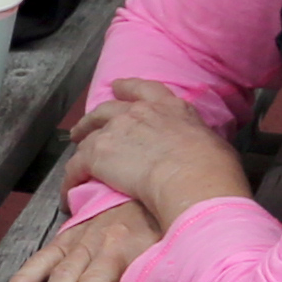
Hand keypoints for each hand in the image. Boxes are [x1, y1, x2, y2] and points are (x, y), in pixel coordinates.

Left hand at [54, 85, 248, 227]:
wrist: (191, 178)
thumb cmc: (212, 167)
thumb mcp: (212, 142)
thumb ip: (197, 140)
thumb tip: (202, 150)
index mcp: (169, 107)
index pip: (143, 89)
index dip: (127, 88)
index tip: (117, 87)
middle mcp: (139, 112)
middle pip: (107, 109)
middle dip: (94, 118)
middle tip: (85, 127)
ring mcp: (116, 130)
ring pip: (89, 134)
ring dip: (80, 146)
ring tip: (76, 159)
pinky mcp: (98, 154)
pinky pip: (76, 167)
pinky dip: (70, 180)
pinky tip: (68, 195)